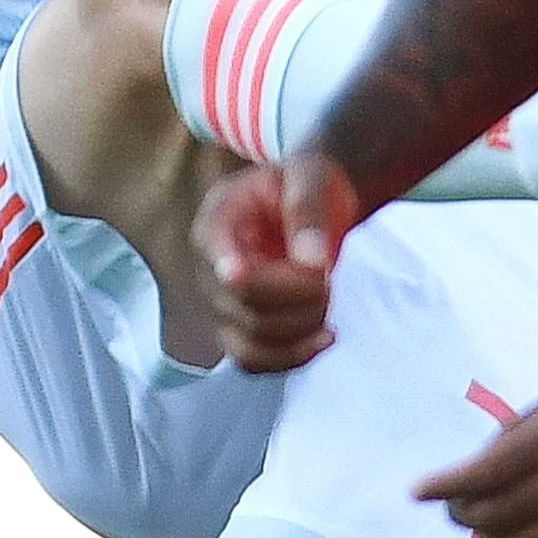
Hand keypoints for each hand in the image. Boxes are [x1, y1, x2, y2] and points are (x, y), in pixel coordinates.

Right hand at [192, 152, 358, 372]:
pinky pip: (254, 361)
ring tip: (328, 301)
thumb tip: (313, 262)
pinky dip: (293, 357)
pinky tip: (326, 336)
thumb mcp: (310, 177)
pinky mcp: (239, 329)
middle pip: (241, 307)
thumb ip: (309, 211)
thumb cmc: (305, 183)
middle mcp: (208, 267)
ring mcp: (220, 303)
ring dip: (299, 332)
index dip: (248, 279)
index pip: (221, 262)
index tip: (294, 280)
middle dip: (297, 300)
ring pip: (248, 343)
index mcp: (216, 221)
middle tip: (329, 277)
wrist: (308, 201)